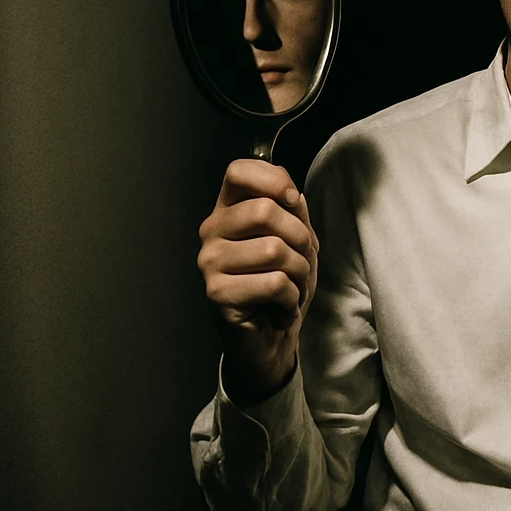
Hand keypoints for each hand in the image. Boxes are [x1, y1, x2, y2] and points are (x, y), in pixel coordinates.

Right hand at [197, 159, 318, 404]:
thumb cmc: (282, 286)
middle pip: (265, 210)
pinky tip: (280, 310)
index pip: (239, 171)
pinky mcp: (216, 293)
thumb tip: (290, 192)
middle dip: (300, 239)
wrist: (272, 339)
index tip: (293, 201)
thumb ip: (293, 210)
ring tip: (290, 290)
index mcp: (229, 211)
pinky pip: (274, 283)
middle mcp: (211, 231)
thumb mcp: (297, 240)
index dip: (273, 179)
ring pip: (275, 249)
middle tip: (299, 264)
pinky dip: (291, 300)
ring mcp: (209, 262)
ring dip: (299, 275)